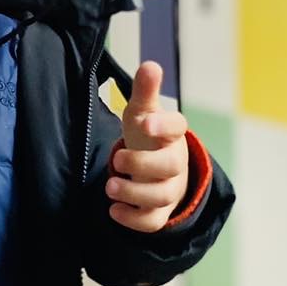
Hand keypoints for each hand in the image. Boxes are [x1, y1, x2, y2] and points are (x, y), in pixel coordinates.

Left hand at [105, 62, 190, 233]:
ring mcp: (169, 188)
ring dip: (134, 193)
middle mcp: (175, 161)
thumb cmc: (147, 136)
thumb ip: (145, 91)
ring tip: (109, 187)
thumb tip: (150, 64)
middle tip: (117, 160)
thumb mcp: (142, 111)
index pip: (176, 126)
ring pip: (162, 196)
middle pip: (170, 166)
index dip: (163, 125)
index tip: (144, 123)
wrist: (154, 168)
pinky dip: (133, 219)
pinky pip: (153, 222)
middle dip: (142, 165)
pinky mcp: (159, 211)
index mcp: (172, 133)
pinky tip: (114, 210)